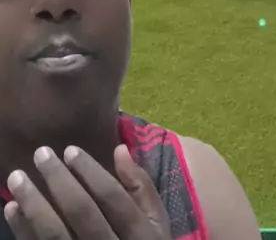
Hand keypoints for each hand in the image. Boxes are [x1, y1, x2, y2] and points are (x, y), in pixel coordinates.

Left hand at [4, 144, 171, 239]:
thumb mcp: (156, 221)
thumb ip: (141, 187)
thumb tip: (120, 149)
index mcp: (139, 233)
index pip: (112, 197)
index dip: (90, 172)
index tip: (69, 150)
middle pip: (82, 213)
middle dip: (60, 181)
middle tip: (41, 153)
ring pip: (55, 234)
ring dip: (34, 204)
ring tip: (17, 177)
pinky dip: (23, 230)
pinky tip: (13, 208)